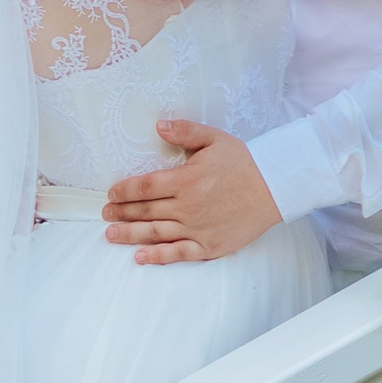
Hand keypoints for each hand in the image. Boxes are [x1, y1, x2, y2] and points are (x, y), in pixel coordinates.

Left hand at [101, 120, 283, 264]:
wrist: (275, 188)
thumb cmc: (244, 162)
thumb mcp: (214, 139)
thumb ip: (184, 131)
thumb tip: (158, 125)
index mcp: (187, 179)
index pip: (145, 186)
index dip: (125, 191)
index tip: (111, 194)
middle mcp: (188, 207)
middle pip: (145, 211)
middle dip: (122, 213)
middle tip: (106, 214)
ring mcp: (197, 229)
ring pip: (155, 233)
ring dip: (130, 235)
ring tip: (111, 234)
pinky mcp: (209, 246)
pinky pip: (178, 253)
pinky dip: (157, 256)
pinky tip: (140, 257)